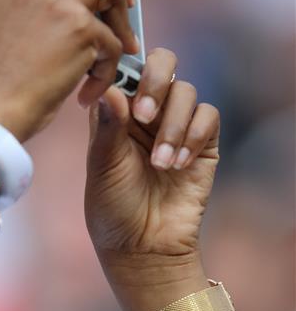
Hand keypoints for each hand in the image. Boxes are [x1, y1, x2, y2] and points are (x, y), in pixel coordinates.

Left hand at [85, 48, 219, 263]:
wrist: (142, 245)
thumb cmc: (112, 205)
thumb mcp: (102, 165)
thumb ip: (108, 126)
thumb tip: (111, 88)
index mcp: (115, 109)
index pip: (125, 68)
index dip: (126, 68)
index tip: (120, 90)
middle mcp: (146, 111)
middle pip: (162, 65)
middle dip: (155, 82)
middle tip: (143, 115)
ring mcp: (176, 124)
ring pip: (186, 92)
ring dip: (173, 125)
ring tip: (160, 163)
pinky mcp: (204, 144)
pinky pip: (209, 116)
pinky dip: (195, 136)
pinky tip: (177, 164)